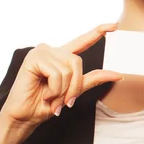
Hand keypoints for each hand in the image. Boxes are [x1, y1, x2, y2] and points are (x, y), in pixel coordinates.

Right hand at [0, 23, 123, 130]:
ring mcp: (41, 52)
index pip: (83, 41)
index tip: (115, 25)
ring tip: (51, 98)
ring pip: (68, 69)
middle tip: (64, 102)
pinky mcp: (33, 58)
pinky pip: (56, 74)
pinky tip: (43, 94)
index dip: (98, 32)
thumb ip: (92, 79)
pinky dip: (54, 89)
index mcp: (61, 57)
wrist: (25, 117)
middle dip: (74, 86)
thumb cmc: (45, 104)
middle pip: (77, 62)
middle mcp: (52, 51)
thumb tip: (118, 74)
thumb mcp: (73, 91)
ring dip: (63, 90)